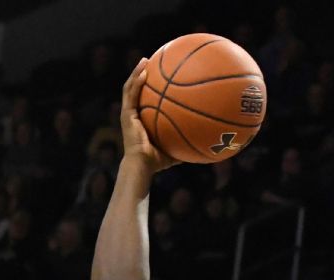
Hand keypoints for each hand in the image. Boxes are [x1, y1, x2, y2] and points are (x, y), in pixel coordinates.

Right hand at [120, 58, 176, 173]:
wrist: (141, 165)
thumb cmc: (157, 161)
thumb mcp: (175, 149)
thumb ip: (187, 143)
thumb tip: (207, 145)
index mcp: (142, 120)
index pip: (144, 99)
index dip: (149, 87)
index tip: (160, 76)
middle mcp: (133, 114)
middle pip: (136, 89)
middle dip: (142, 74)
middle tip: (151, 62)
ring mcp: (128, 113)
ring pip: (130, 87)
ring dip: (137, 72)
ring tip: (145, 60)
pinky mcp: (126, 114)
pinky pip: (131, 94)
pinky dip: (137, 82)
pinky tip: (144, 71)